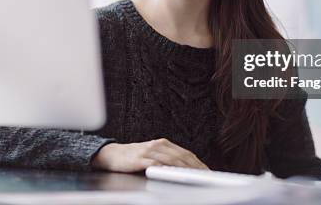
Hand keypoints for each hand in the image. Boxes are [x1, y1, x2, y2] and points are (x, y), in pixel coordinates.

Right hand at [91, 138, 208, 172]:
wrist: (112, 155)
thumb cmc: (134, 158)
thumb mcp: (153, 155)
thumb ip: (167, 160)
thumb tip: (186, 170)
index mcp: (164, 144)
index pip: (186, 154)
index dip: (198, 163)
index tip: (208, 172)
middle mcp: (159, 145)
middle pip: (182, 156)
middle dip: (196, 167)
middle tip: (206, 176)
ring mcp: (150, 151)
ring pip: (172, 160)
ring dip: (185, 169)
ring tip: (195, 177)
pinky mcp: (140, 159)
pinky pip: (156, 165)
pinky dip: (167, 170)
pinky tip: (174, 175)